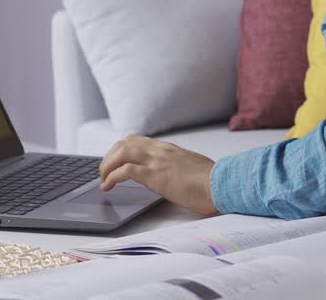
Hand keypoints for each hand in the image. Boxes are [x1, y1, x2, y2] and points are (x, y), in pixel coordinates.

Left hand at [98, 135, 218, 215]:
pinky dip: (112, 177)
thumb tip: (171, 176)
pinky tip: (108, 186)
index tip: (113, 162)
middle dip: (109, 157)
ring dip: (107, 166)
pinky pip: (126, 171)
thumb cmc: (212, 181)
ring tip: (103, 180)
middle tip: (103, 173)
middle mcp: (160, 151)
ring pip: (121, 153)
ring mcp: (158, 161)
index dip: (120, 150)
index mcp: (168, 149)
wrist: (222, 184)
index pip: (137, 140)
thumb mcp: (191, 168)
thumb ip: (177, 168)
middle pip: (124, 143)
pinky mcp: (156, 175)